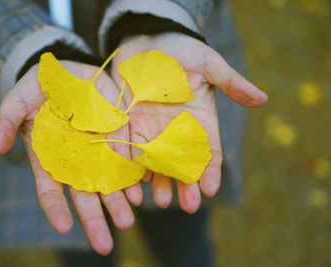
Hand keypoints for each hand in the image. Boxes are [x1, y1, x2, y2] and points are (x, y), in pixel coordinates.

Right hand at [0, 61, 141, 254]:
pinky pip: (125, 157)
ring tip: (128, 221)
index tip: (63, 228)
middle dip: (95, 218)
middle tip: (105, 245)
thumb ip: (6, 121)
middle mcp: (75, 160)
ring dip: (119, 202)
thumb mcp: (17, 100)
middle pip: (85, 195)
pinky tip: (139, 191)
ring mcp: (98, 149)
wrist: (67, 70)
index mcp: (48, 158)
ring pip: (109, 182)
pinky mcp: (116, 134)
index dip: (55, 209)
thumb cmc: (38, 89)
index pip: (50, 190)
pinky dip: (132, 175)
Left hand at [110, 33, 267, 212]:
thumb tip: (263, 99)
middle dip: (185, 185)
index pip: (208, 151)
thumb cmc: (181, 49)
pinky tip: (130, 186)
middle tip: (187, 205)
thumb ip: (230, 82)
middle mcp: (176, 131)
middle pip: (182, 164)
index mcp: (199, 120)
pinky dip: (131, 170)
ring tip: (158, 201)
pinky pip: (130, 152)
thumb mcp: (207, 64)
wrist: (147, 40)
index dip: (211, 170)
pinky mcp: (129, 127)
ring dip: (158, 183)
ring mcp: (152, 131)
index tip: (211, 188)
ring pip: (156, 164)